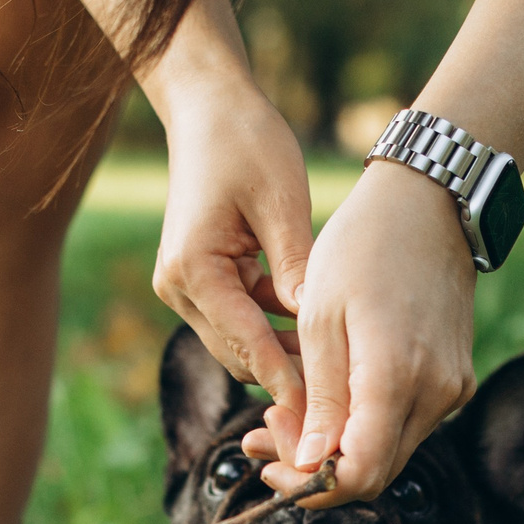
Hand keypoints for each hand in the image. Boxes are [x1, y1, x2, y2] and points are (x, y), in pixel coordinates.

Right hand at [148, 79, 314, 412]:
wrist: (208, 107)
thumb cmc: (247, 141)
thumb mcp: (282, 201)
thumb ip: (298, 268)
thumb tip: (321, 330)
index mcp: (193, 269)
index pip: (248, 344)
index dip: (289, 382)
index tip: (326, 416)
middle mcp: (177, 287)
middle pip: (240, 356)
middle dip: (290, 377)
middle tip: (346, 402)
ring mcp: (183, 287)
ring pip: (241, 344)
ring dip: (285, 354)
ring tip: (342, 370)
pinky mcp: (199, 280)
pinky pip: (241, 320)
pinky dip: (275, 329)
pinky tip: (318, 331)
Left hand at [247, 159, 476, 504]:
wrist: (428, 204)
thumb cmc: (363, 247)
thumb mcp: (320, 320)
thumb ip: (318, 399)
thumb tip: (310, 466)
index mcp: (396, 377)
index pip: (359, 474)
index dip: (310, 486)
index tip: (269, 463)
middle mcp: (436, 394)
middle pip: (374, 472)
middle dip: (313, 469)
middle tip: (261, 433)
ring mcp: (451, 389)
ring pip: (388, 452)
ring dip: (334, 447)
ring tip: (280, 412)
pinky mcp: (454, 380)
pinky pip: (404, 424)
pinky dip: (362, 425)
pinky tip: (325, 396)